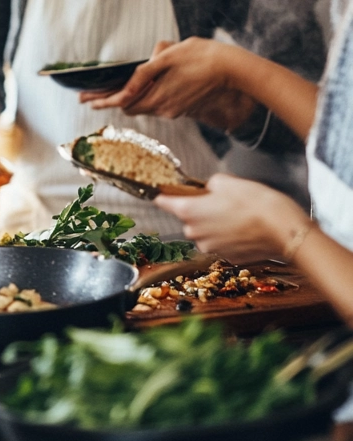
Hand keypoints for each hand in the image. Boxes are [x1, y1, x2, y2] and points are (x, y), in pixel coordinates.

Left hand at [80, 38, 247, 127]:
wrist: (233, 69)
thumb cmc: (201, 56)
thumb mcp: (168, 57)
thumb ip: (144, 74)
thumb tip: (125, 88)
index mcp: (159, 97)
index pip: (122, 102)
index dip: (102, 100)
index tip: (85, 101)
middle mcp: (165, 108)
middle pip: (130, 107)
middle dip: (109, 101)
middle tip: (90, 96)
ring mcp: (175, 109)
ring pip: (143, 106)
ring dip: (126, 100)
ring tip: (107, 93)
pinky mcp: (184, 107)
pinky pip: (156, 104)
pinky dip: (143, 98)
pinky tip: (137, 91)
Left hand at [154, 173, 309, 262]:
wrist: (283, 230)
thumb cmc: (254, 203)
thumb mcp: (226, 182)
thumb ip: (210, 185)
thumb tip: (209, 189)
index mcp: (189, 212)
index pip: (163, 202)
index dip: (162, 195)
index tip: (157, 191)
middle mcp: (196, 233)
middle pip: (188, 218)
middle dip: (198, 209)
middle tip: (218, 200)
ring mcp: (212, 248)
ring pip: (205, 232)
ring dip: (214, 224)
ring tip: (236, 214)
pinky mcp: (229, 258)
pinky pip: (221, 243)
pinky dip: (228, 236)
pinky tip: (244, 227)